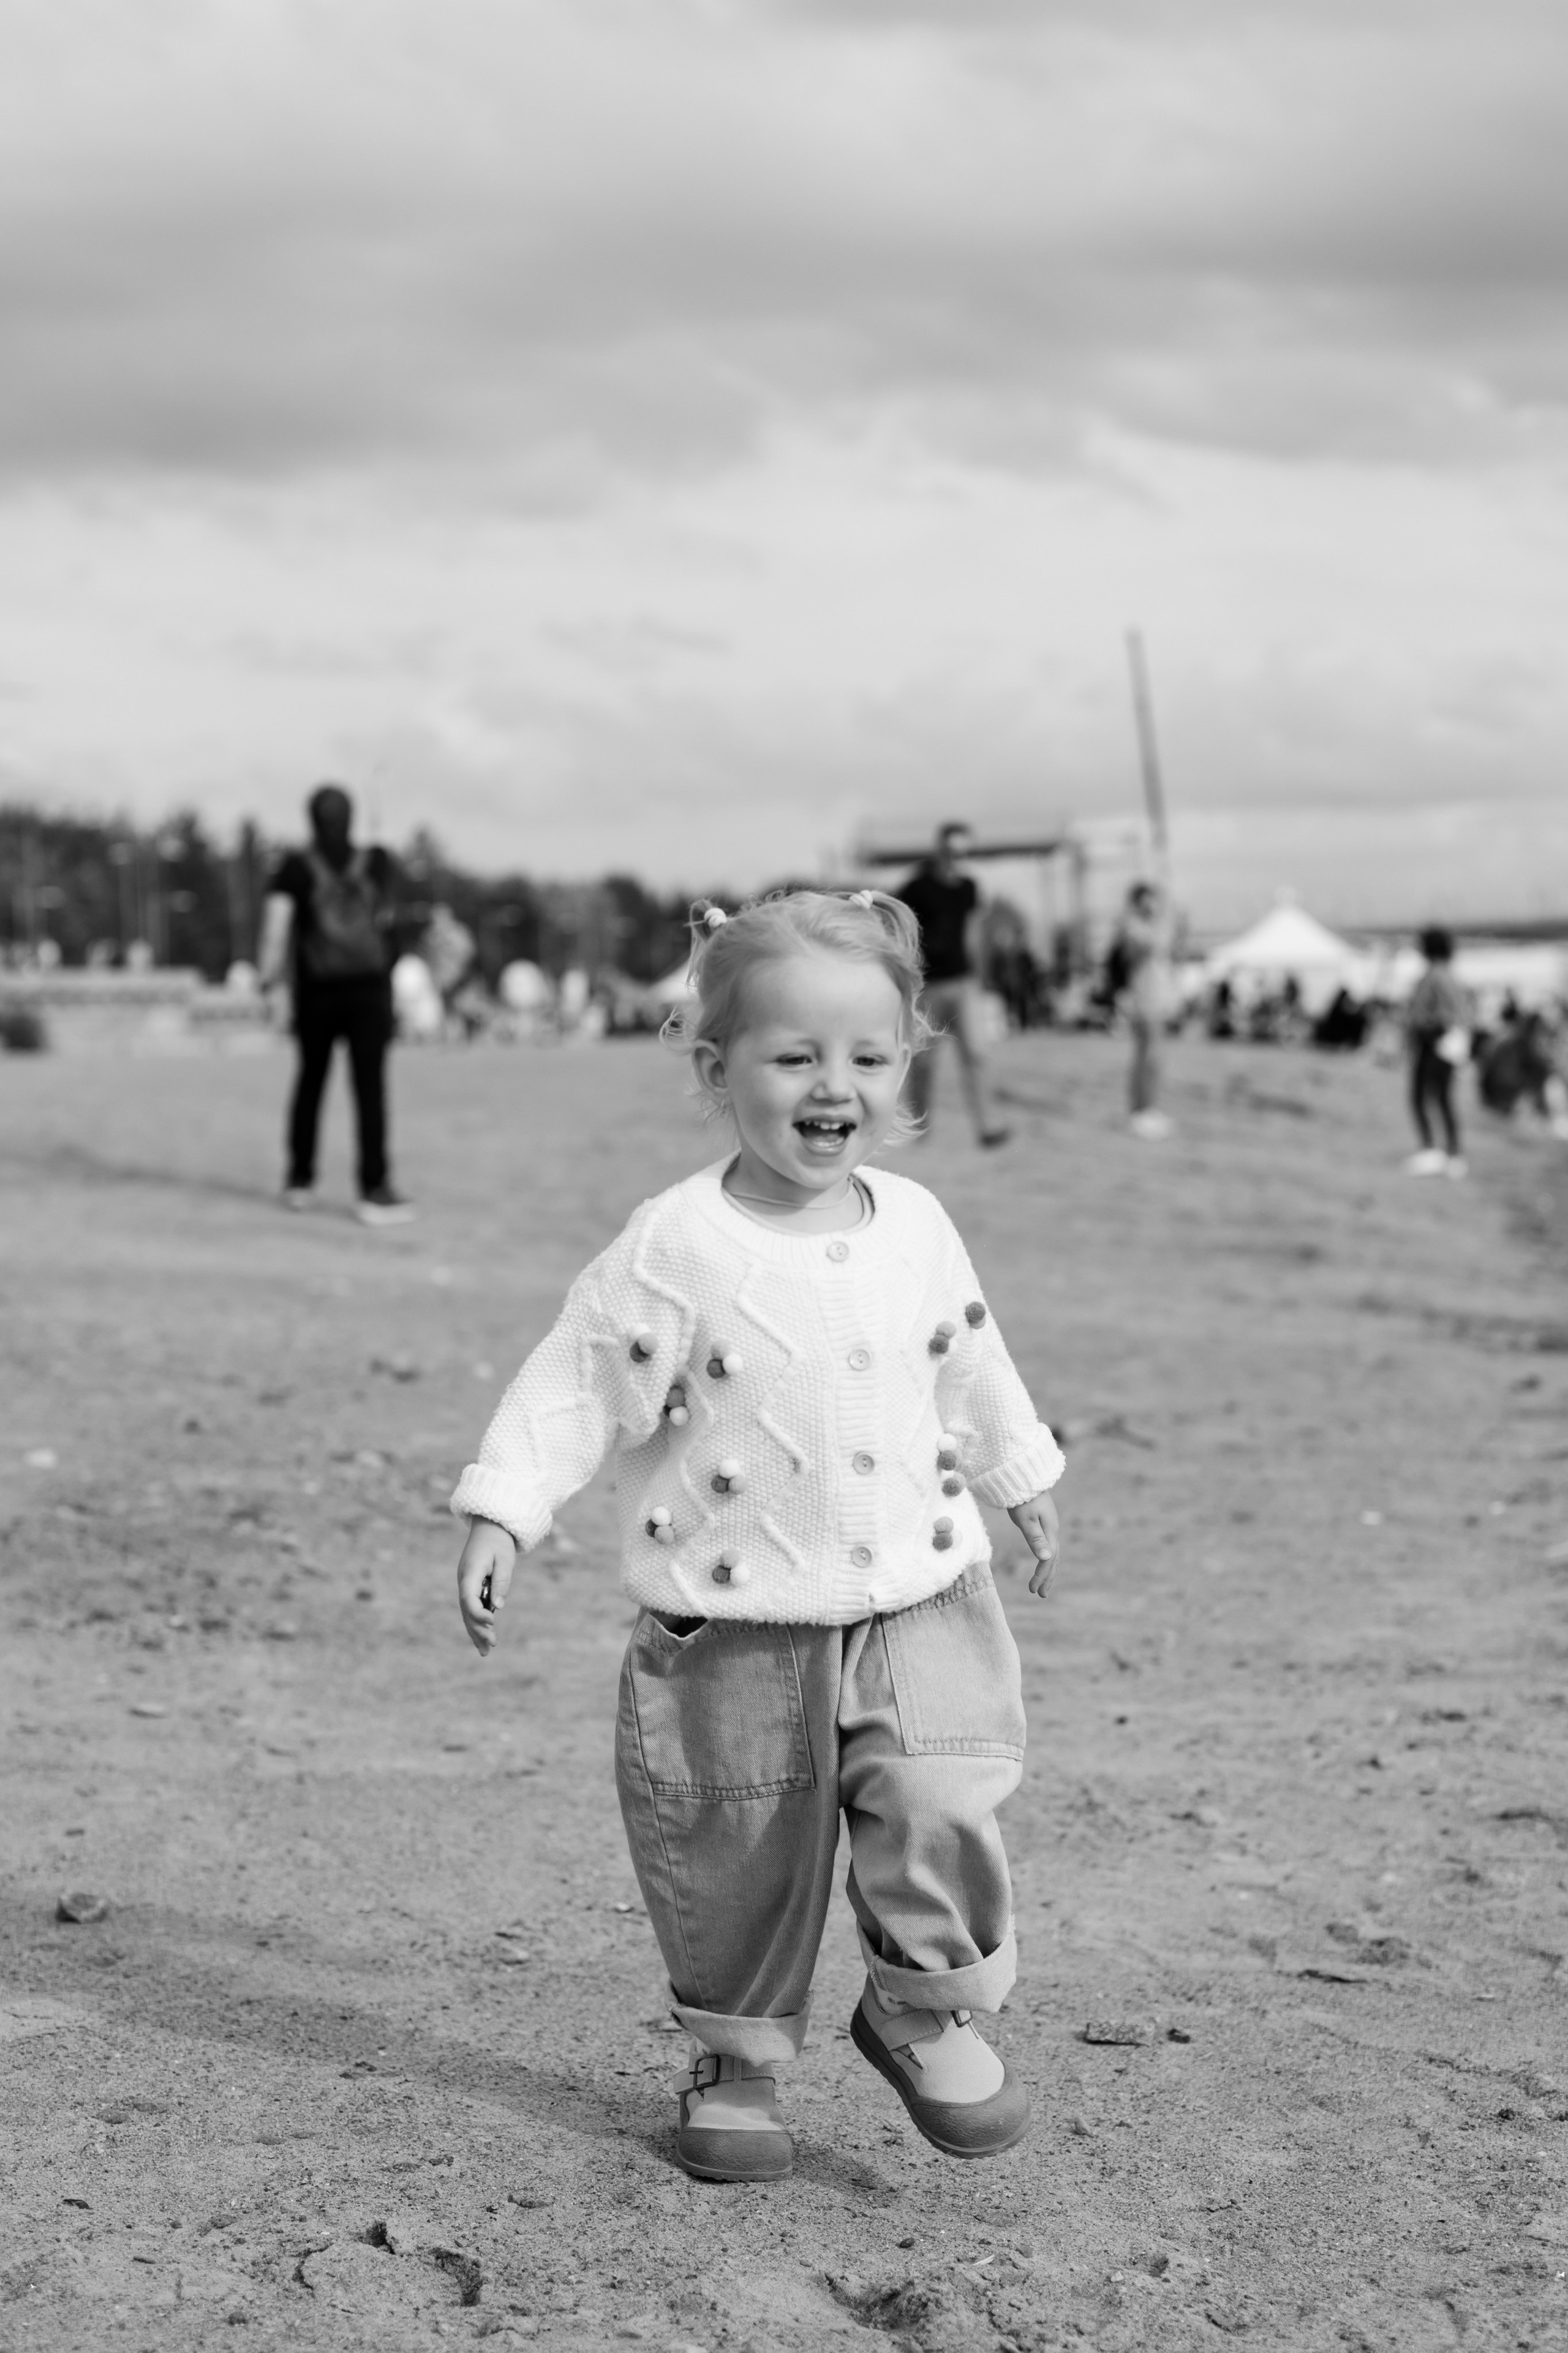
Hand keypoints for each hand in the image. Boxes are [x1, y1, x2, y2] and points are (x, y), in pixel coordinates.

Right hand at [456, 1517, 517, 1655]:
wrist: (490, 1525)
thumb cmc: (499, 1541)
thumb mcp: (505, 1559)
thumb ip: (501, 1582)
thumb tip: (498, 1606)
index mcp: (470, 1572)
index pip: (469, 1598)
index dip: (479, 1613)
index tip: (493, 1622)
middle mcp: (464, 1580)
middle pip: (467, 1610)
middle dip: (478, 1629)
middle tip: (492, 1646)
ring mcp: (466, 1584)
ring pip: (467, 1612)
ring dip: (476, 1631)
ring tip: (486, 1652)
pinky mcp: (471, 1586)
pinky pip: (472, 1607)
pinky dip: (477, 1622)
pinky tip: (484, 1638)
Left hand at [1007, 1490, 1060, 1597]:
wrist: (1025, 1475)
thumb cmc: (1022, 1497)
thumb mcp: (1026, 1518)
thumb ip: (1035, 1538)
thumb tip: (1046, 1558)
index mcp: (1050, 1531)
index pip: (1048, 1559)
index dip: (1041, 1575)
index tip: (1033, 1590)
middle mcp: (1052, 1529)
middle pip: (1053, 1558)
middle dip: (1047, 1577)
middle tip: (1040, 1594)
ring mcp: (1049, 1525)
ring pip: (1051, 1552)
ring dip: (1047, 1569)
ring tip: (1040, 1583)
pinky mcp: (1043, 1520)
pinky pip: (1047, 1544)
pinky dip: (1045, 1557)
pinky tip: (1041, 1560)